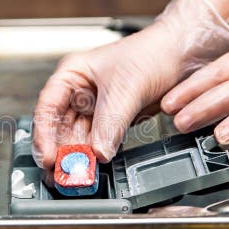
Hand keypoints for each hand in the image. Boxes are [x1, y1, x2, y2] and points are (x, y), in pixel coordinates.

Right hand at [32, 0, 228, 168]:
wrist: (184, 53)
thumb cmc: (153, 53)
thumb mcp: (126, 88)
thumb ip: (110, 122)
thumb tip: (98, 152)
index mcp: (73, 74)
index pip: (48, 107)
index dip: (44, 134)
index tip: (48, 156)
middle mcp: (80, 91)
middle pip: (60, 127)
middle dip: (60, 151)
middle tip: (61, 174)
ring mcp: (97, 107)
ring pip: (79, 137)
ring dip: (78, 156)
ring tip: (77, 175)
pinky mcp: (114, 119)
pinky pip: (100, 140)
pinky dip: (96, 154)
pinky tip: (95, 167)